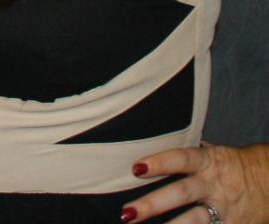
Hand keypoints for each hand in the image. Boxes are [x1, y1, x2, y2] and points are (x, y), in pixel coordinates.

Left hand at [122, 143, 268, 222]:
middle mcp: (214, 185)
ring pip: (194, 222)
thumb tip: (154, 143)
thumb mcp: (212, 154)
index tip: (136, 168)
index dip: (159, 162)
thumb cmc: (231, 165)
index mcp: (208, 161)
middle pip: (181, 194)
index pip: (181, 159)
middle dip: (153, 204)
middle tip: (127, 212)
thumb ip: (187, 156)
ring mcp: (224, 210)